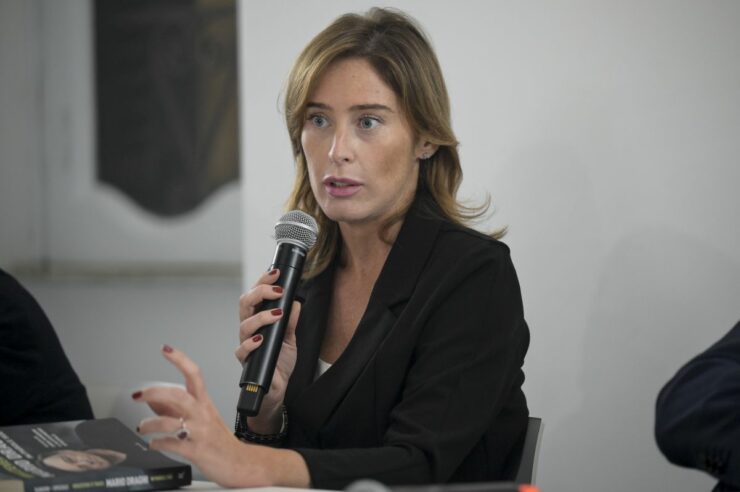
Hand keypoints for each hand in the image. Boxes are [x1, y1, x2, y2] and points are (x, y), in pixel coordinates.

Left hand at [134, 345, 266, 486]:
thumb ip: (175, 408)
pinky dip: (157, 443)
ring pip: (170, 422)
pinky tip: (154, 444)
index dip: (180, 360)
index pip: (194, 374)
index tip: (165, 349)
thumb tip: (153, 399)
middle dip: (155, 392)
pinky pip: (171, 444)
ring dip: (149, 424)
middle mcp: (202, 414)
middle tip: (138, 394)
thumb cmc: (219, 440)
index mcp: (204, 402)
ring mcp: (199, 432)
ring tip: (142, 428)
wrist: (240, 463)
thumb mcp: (201, 418)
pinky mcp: (196, 451)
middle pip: (178, 395)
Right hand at [236, 269, 300, 426]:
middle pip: (245, 303)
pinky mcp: (245, 360)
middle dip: (260, 292)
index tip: (275, 272)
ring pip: (244, 324)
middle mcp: (249, 329)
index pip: (256, 295)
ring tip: (277, 314)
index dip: (263, 282)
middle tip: (277, 290)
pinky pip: (242, 349)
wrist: (276, 388)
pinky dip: (251, 342)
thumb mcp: (290, 338)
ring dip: (261, 316)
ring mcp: (245, 343)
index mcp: (258, 319)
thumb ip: (292, 321)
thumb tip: (296, 302)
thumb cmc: (280, 362)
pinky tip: (260, 338)